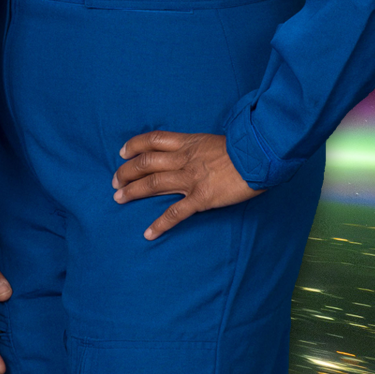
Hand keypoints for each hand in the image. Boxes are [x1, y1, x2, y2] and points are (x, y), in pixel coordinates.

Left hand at [113, 130, 261, 238]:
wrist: (260, 156)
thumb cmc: (243, 148)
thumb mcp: (214, 140)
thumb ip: (198, 147)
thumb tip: (191, 152)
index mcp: (187, 143)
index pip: (152, 140)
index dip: (134, 146)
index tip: (122, 153)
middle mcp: (183, 159)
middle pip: (145, 163)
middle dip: (126, 172)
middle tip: (114, 181)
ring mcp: (190, 179)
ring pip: (153, 184)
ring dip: (132, 191)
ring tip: (118, 198)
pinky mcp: (201, 198)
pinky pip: (175, 213)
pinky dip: (160, 224)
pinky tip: (148, 233)